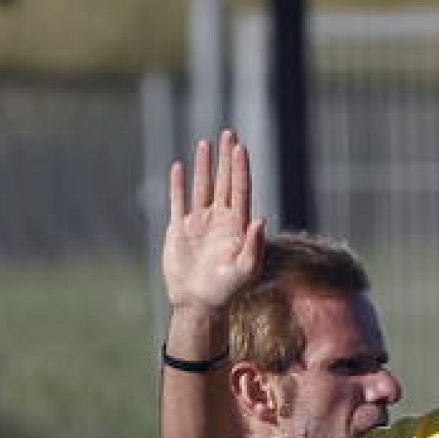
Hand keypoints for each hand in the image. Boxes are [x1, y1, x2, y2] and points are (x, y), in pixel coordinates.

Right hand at [163, 130, 264, 313]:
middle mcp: (220, 220)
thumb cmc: (226, 291)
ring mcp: (199, 223)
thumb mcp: (246, 272)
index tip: (240, 148)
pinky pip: (178, 202)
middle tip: (229, 134)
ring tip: (206, 143)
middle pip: (225, 182)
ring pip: (202, 187)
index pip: (240, 190)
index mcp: (237, 227)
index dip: (240, 169)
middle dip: (226, 158)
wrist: (198, 303)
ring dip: (204, 166)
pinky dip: (178, 185)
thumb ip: (254, 247)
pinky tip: (179, 166)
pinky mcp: (180, 229)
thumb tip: (260, 219)